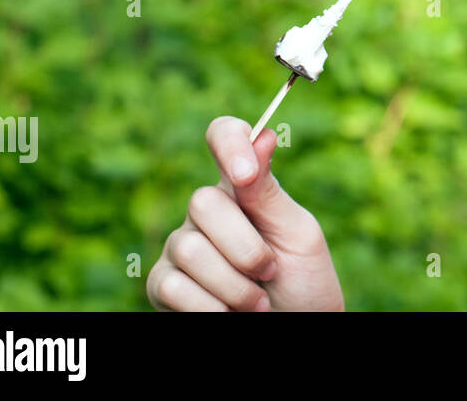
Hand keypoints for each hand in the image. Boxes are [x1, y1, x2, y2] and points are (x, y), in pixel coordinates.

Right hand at [147, 116, 344, 310]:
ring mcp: (180, 246)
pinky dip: (212, 308)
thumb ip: (270, 193)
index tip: (245, 174)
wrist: (296, 330)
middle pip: (202, 201)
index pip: (224, 136)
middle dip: (247, 248)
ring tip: (258, 302)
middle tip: (271, 272)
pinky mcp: (163, 285)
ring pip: (189, 248)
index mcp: (244, 187)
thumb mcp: (299, 235)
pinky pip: (172, 286)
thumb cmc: (304, 282)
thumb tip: (264, 135)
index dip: (228, 142)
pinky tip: (229, 315)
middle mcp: (206, 211)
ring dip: (236, 287)